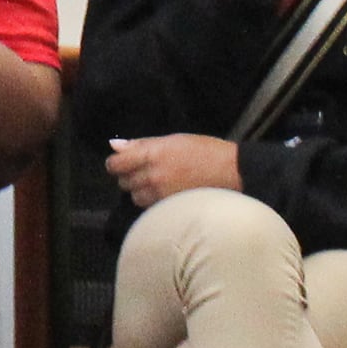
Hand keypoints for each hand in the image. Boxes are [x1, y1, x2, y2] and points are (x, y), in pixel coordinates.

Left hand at [104, 134, 241, 206]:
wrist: (232, 172)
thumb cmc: (205, 151)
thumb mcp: (173, 140)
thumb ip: (141, 144)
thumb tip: (115, 146)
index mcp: (152, 154)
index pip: (116, 164)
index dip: (116, 164)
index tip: (122, 163)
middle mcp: (153, 175)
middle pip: (123, 182)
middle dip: (130, 177)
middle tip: (147, 171)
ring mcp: (161, 194)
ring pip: (135, 197)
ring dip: (141, 191)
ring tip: (159, 183)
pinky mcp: (169, 207)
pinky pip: (150, 207)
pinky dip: (153, 202)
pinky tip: (167, 193)